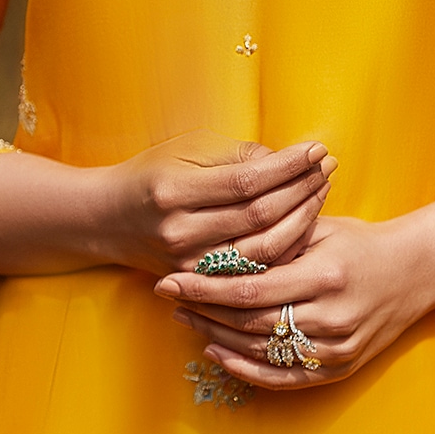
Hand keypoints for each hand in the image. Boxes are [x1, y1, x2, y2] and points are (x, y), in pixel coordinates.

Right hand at [98, 130, 335, 276]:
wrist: (107, 219)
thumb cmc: (151, 175)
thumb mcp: (185, 151)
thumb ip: (236, 156)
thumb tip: (286, 161)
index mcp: (173, 192)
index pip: (246, 181)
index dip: (287, 166)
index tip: (316, 149)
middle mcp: (181, 232)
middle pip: (260, 216)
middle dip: (302, 188)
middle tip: (327, 166)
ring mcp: (191, 265)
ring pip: (264, 249)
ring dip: (302, 218)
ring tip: (322, 189)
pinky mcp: (200, 284)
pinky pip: (257, 270)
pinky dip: (286, 248)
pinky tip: (305, 223)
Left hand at [155, 211, 434, 389]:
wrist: (415, 272)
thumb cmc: (361, 242)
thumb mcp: (320, 228)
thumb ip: (274, 241)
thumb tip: (216, 250)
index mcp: (324, 275)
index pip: (249, 290)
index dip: (205, 288)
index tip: (171, 279)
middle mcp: (330, 316)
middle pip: (249, 323)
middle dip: (202, 310)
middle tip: (168, 297)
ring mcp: (336, 348)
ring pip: (261, 352)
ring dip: (216, 337)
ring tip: (186, 318)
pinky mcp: (339, 368)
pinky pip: (283, 378)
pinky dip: (246, 369)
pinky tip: (217, 351)